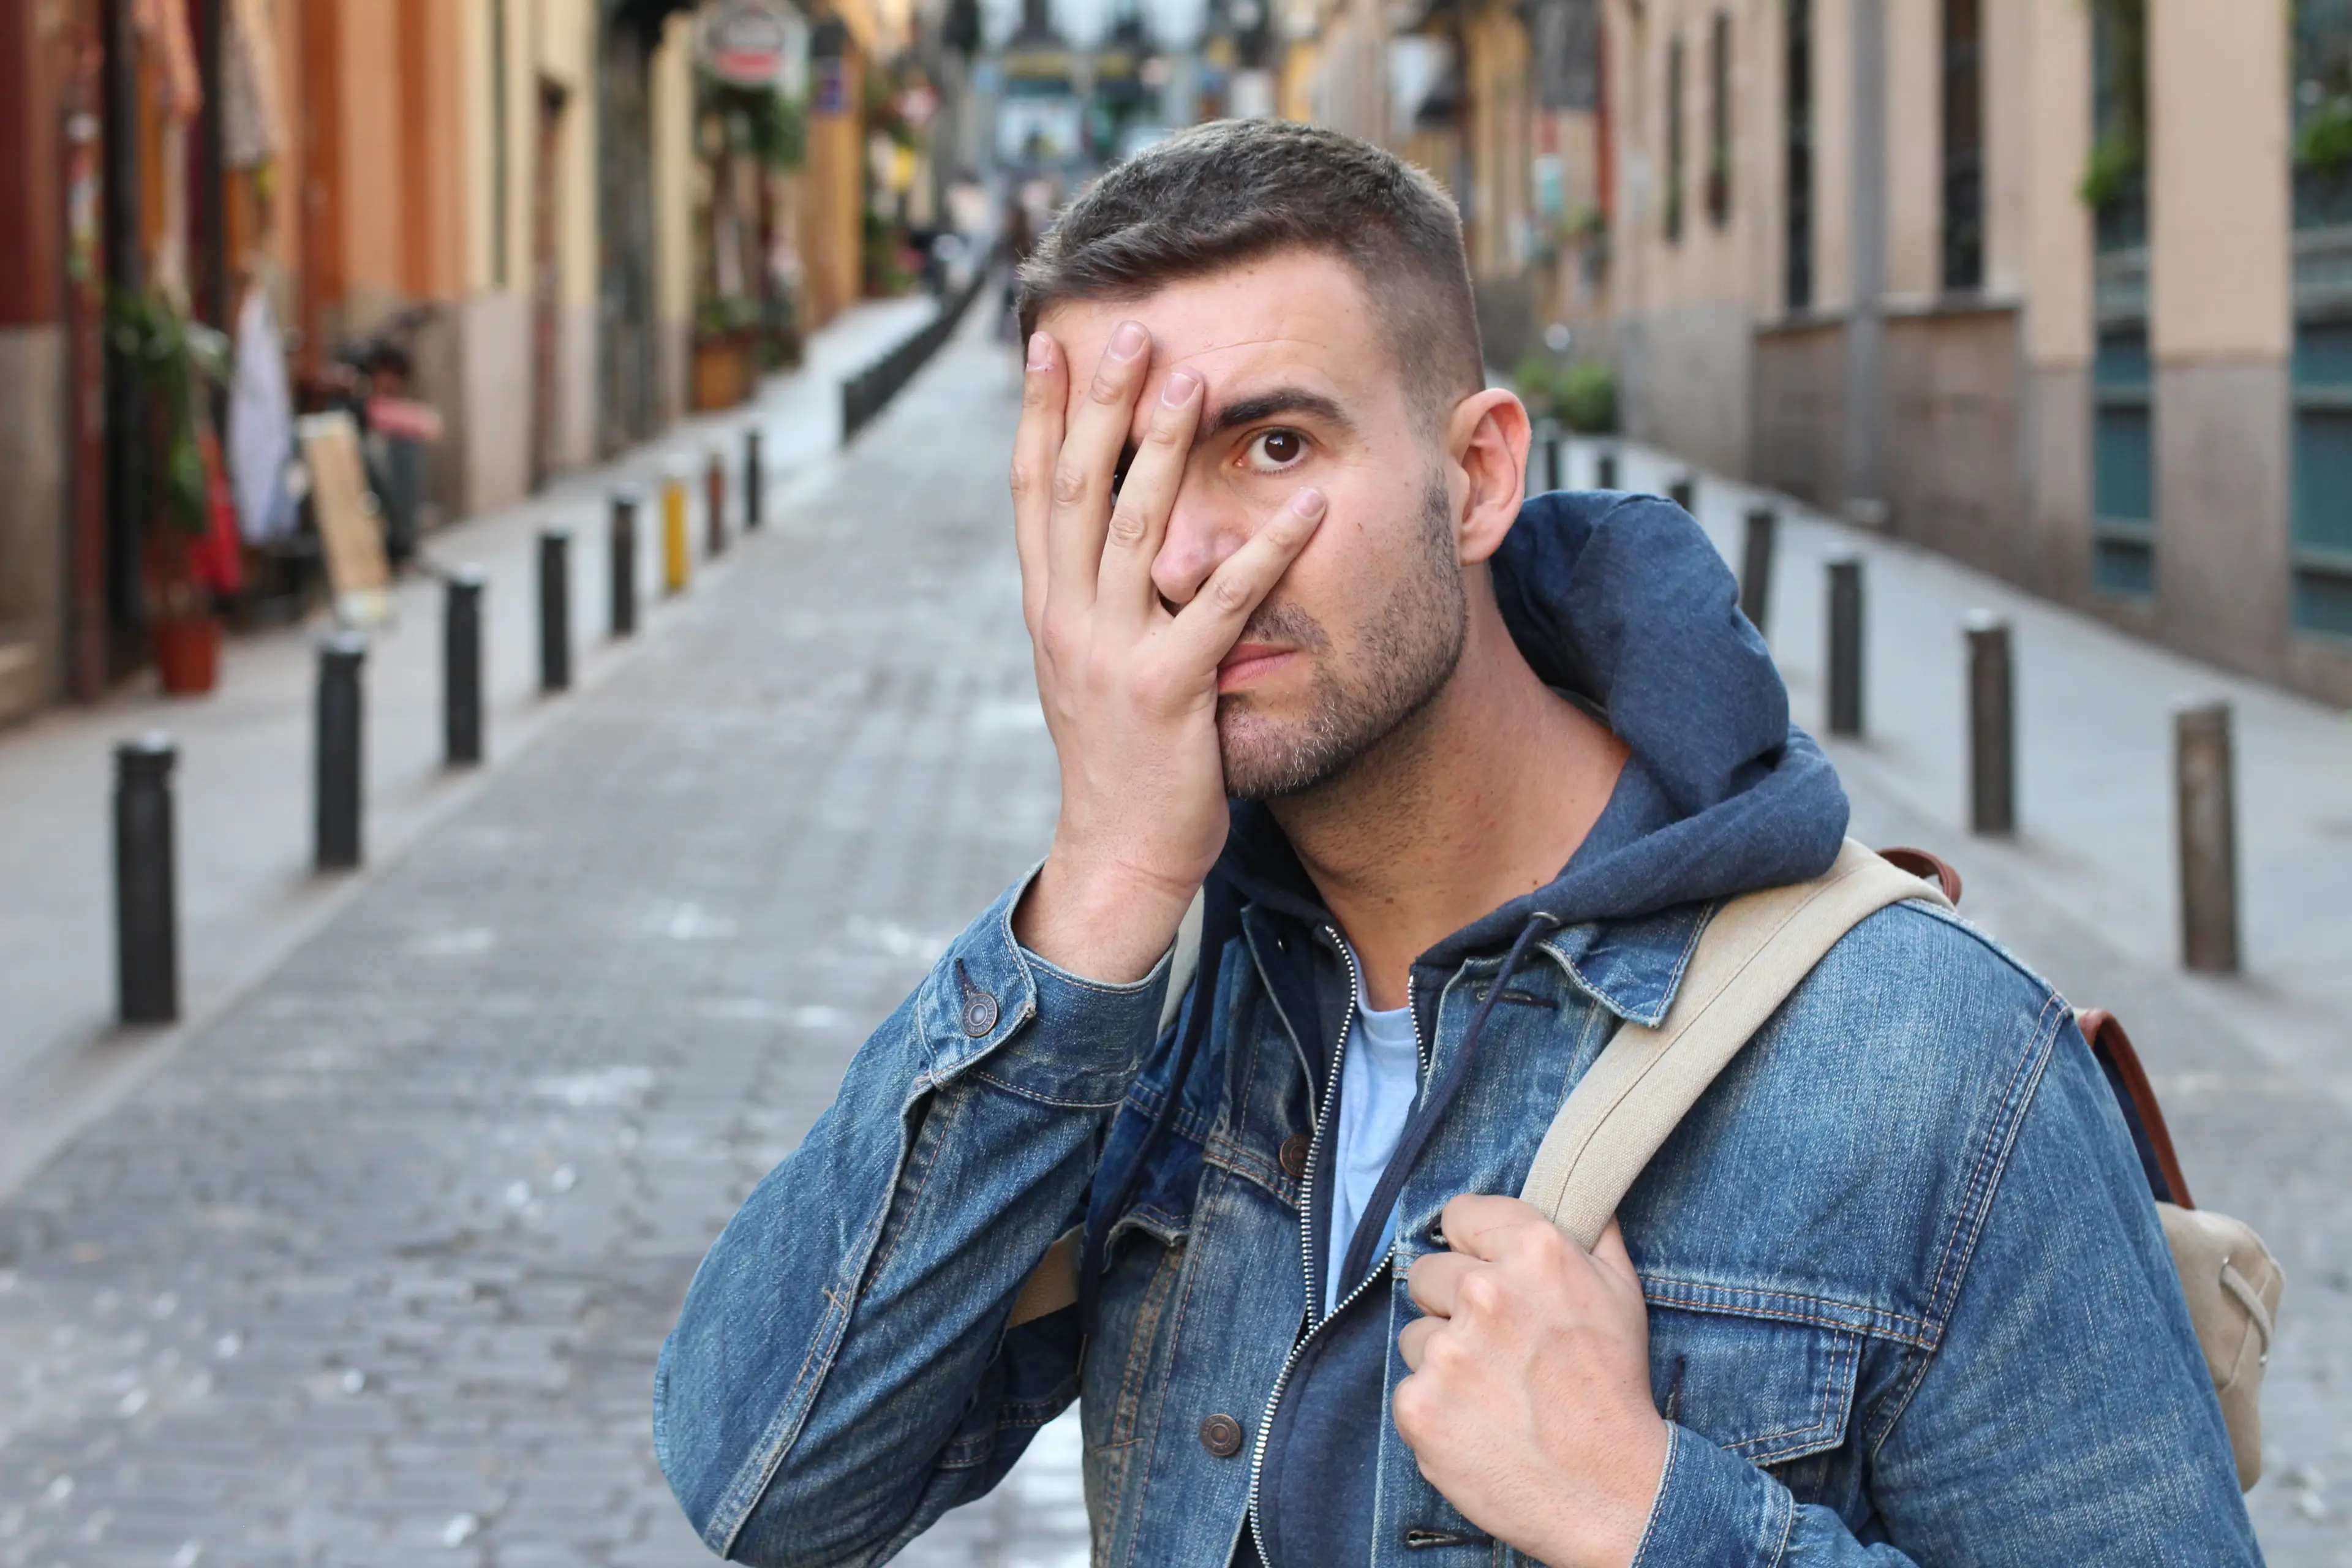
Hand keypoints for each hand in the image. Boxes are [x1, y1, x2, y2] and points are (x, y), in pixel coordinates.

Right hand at [1008, 324, 1325, 981]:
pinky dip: (1264, 553)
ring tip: (1196, 379)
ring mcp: (1111, 654)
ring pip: (1136, 529)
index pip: (1033, 492)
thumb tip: (1109, 530)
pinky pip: (1221, 606)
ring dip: (1165, 448)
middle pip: (1078, 490)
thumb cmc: (1121, 757)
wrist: (1120, 851)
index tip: (1046, 343)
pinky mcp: (1167, 690)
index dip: (1040, 415)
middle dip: (1100, 404)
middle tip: (1129, 329)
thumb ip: (1094, 598)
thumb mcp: (1088, 665)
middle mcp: (1068, 620)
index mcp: (1048, 608)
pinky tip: (1307, 509)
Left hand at [1395, 1196, 1668, 1567]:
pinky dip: (1436, 1407)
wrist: (1613, 1491)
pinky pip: (1410, 1387)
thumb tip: (1572, 1190)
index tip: (1487, 1270)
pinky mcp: (1420, 1405)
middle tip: (1498, 1345)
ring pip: (1416, 1334)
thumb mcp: (1621, 1291)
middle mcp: (1486, 1292)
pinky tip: (1478, 1423)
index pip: (1460, 1214)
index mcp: (1535, 1252)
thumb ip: (1589, 1230)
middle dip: (1454, 1304)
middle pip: (1427, 1272)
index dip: (1474, 1245)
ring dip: (1444, 1358)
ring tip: (1495, 1391)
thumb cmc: (1615, 1390)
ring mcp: (1449, 1351)